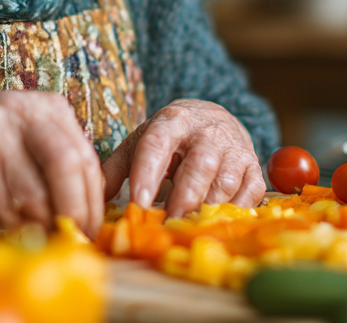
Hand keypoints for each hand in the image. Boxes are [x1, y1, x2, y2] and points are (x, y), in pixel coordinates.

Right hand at [0, 91, 103, 234]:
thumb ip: (60, 160)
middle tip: (71, 236)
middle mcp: (23, 112)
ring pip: (33, 193)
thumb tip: (91, 208)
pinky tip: (5, 222)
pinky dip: (9, 223)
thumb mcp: (29, 134)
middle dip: (74, 212)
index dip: (92, 200)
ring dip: (39, 223)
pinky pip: (1, 204)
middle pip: (66, 166)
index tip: (90, 228)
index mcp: (49, 107)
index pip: (85, 156)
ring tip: (36, 232)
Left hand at [101, 99, 264, 216]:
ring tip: (190, 228)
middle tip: (168, 224)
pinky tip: (217, 222)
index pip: (157, 144)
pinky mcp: (253, 165)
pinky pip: (249, 193)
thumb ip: (115, 169)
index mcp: (172, 120)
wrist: (212, 119)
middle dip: (184, 199)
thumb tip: (94, 201)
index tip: (138, 202)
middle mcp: (207, 131)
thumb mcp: (139, 143)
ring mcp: (234, 148)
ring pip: (225, 182)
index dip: (147, 173)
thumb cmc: (169, 139)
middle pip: (199, 166)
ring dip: (207, 209)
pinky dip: (235, 211)